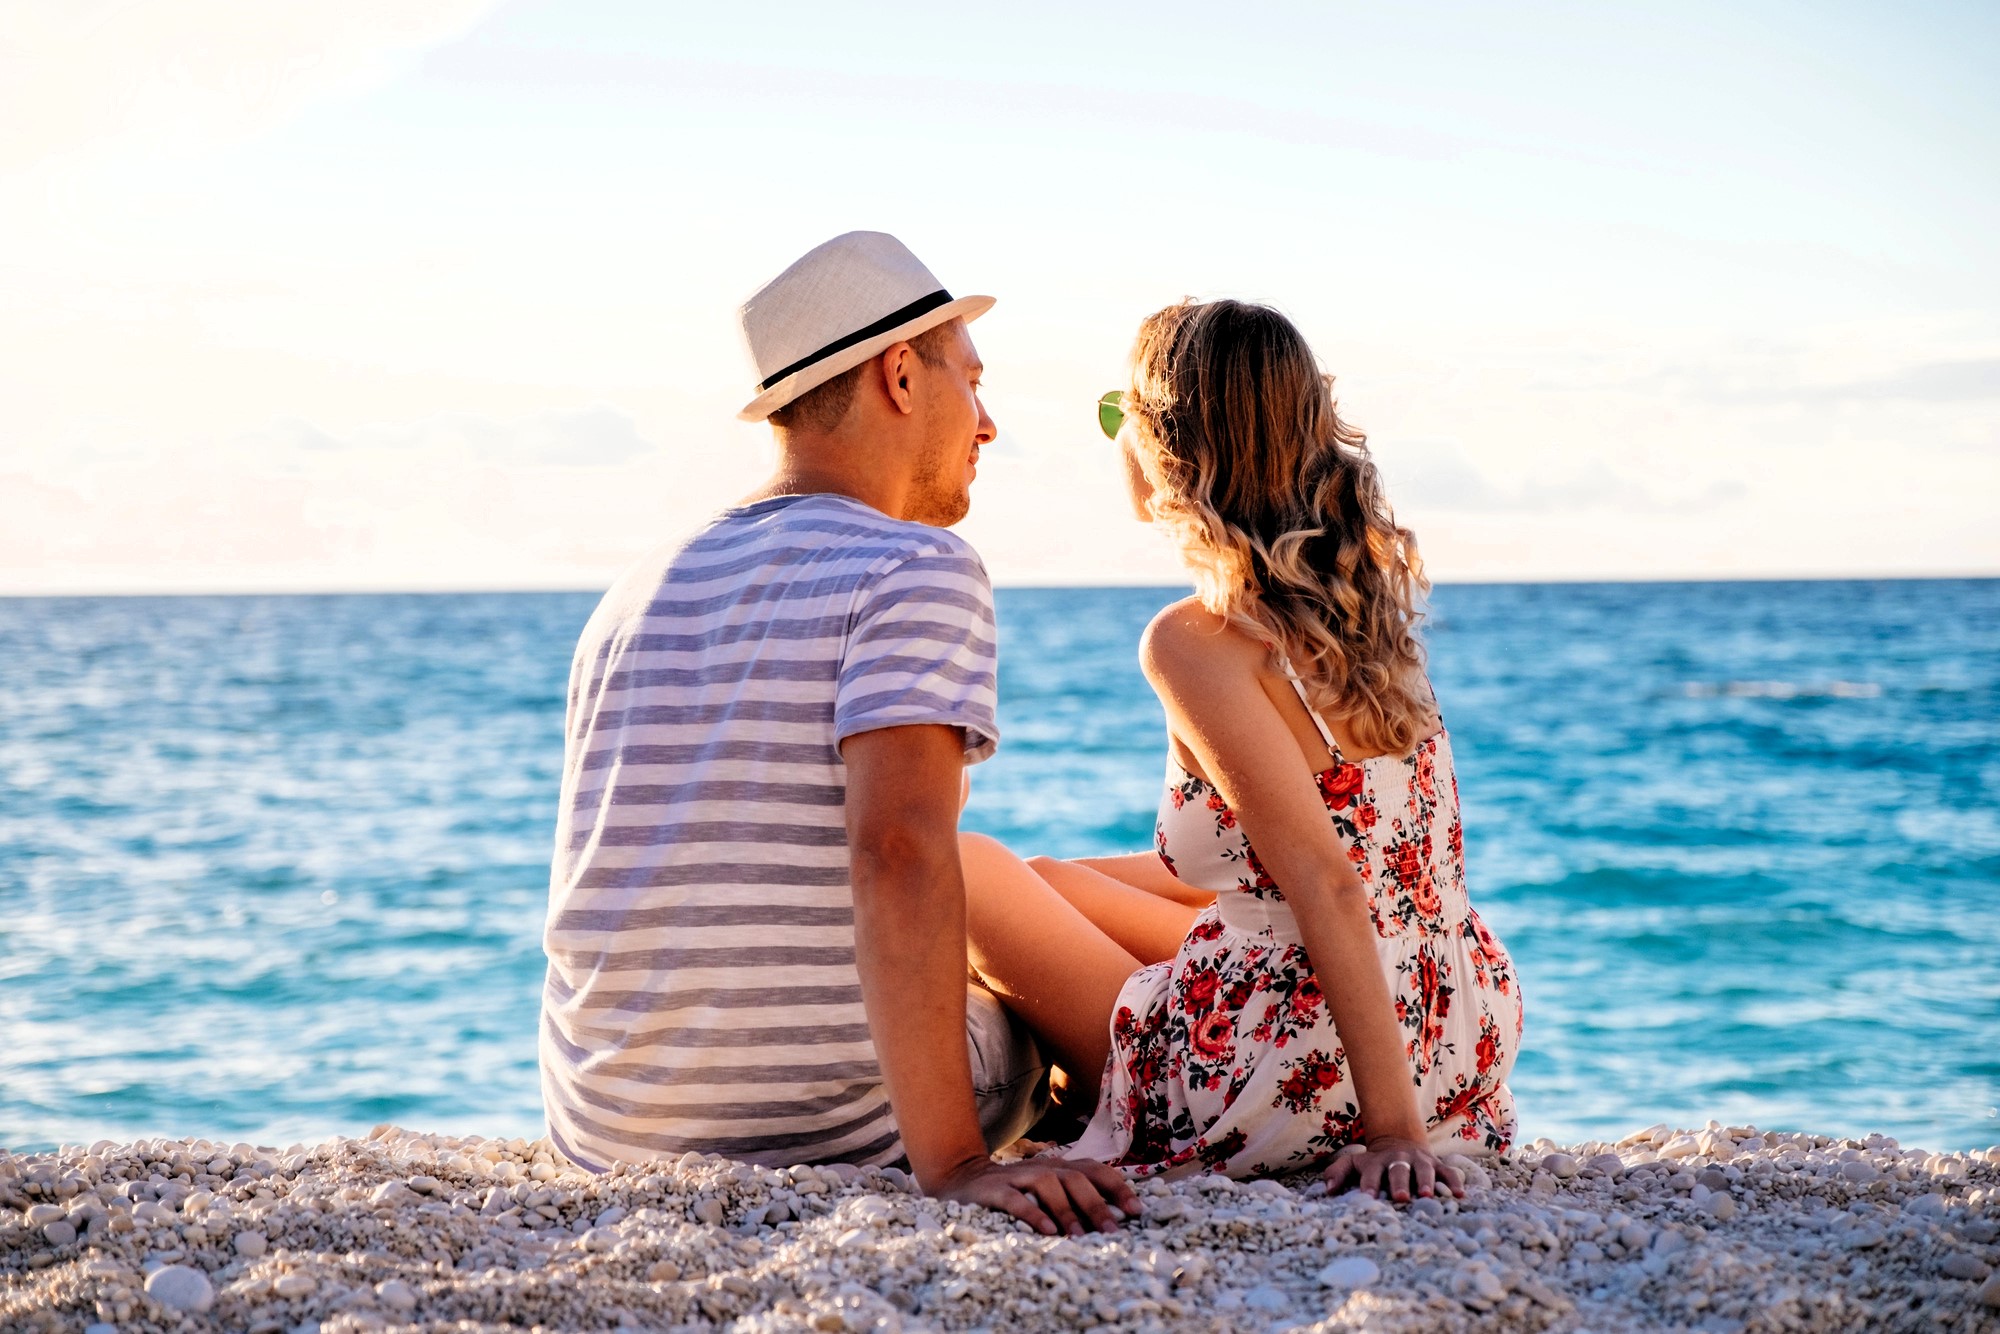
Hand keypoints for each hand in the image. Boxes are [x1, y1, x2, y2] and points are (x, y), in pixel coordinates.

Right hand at [933, 1155, 1142, 1236]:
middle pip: (1076, 1177)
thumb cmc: (1013, 1192)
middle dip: (1097, 1204)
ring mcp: (1016, 1175)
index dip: (1117, 1187)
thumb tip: (1110, 1222)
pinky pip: (1014, 1198)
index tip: (1136, 1210)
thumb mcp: (1045, 1192)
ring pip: (1048, 1183)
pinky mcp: (992, 1190)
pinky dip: (1032, 1213)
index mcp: (1058, 1168)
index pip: (1094, 1170)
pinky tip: (1046, 1231)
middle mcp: (1041, 1167)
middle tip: (1113, 1231)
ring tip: (1079, 1236)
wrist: (960, 1180)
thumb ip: (1072, 1201)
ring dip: (1066, 1210)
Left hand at [1322, 1136, 1464, 1202]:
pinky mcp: (1437, 1164)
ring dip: (1425, 1182)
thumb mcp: (1354, 1163)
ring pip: (1423, 1169)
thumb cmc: (1374, 1162)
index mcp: (1376, 1161)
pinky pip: (1448, 1172)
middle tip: (1399, 1197)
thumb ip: (1338, 1173)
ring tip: (1427, 1196)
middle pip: (1398, 1169)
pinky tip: (1460, 1195)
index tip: (1368, 1197)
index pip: (1371, 1172)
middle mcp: (1398, 1159)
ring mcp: (1419, 1161)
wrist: (1399, 1141)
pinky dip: (1455, 1182)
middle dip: (1398, 1182)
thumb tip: (1327, 1191)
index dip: (1369, 1184)